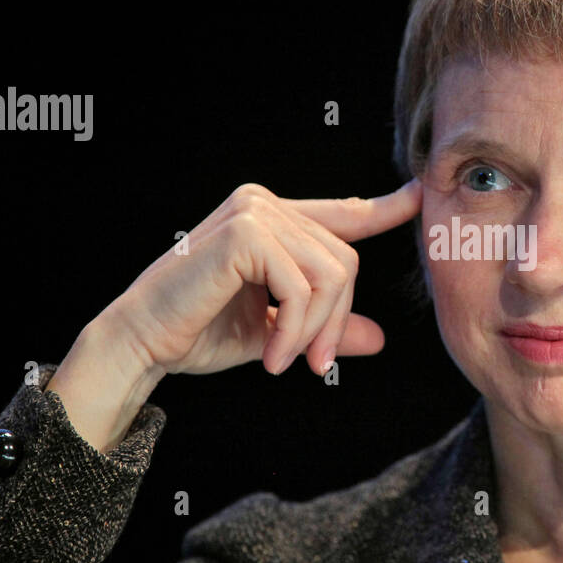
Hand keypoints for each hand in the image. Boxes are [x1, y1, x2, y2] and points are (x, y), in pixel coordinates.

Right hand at [104, 179, 422, 376]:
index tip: (420, 197)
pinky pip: (302, 286)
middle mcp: (265, 204)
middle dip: (336, 320)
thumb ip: (326, 327)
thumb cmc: (198, 332)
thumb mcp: (276, 331)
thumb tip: (379, 337)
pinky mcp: (245, 233)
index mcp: (272, 218)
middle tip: (314, 365)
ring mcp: (254, 212)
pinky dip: (294, 329)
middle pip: (346, 261)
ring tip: (286, 360)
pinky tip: (270, 354)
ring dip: (315, 330)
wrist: (142, 342)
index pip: (343, 213)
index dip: (386, 208)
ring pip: (331, 274)